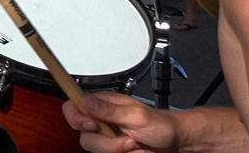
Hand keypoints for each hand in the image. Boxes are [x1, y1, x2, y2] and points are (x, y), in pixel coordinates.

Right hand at [62, 93, 178, 152]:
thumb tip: (85, 100)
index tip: (92, 125)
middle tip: (126, 139)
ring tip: (134, 145)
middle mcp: (101, 121)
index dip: (76, 118)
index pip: (73, 107)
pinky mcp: (112, 150)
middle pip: (84, 135)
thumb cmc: (161, 124)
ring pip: (95, 149)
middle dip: (107, 143)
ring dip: (117, 150)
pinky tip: (134, 151)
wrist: (175, 142)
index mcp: (102, 105)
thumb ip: (109, 109)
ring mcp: (106, 138)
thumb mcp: (137, 115)